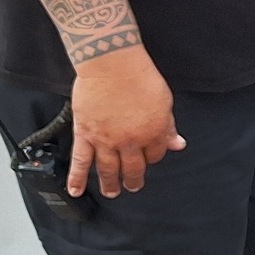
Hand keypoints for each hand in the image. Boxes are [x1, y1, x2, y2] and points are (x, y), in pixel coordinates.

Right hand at [68, 45, 184, 197]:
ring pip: (108, 169)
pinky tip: (76, 191)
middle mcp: (131, 141)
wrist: (112, 63)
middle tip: (133, 186)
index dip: (153, 157)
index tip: (149, 157)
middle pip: (134, 167)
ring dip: (110, 184)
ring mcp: (107, 140)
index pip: (156, 154)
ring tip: (112, 192)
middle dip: (134, 179)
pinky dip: (77, 178)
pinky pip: (81, 161)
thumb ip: (169, 126)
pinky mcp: (85, 134)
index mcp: (154, 132)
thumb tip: (178, 143)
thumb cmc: (139, 75)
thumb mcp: (164, 100)